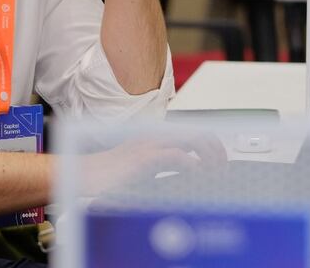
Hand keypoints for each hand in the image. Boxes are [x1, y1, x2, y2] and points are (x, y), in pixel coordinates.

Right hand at [80, 131, 227, 196]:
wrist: (86, 176)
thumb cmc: (113, 176)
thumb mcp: (147, 170)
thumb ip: (169, 168)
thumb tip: (194, 175)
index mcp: (159, 137)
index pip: (195, 133)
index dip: (214, 147)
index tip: (222, 164)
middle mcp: (157, 136)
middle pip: (199, 133)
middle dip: (217, 151)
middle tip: (224, 170)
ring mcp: (151, 145)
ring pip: (192, 140)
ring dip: (209, 157)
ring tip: (215, 173)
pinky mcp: (144, 159)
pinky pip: (176, 156)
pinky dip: (192, 165)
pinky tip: (197, 175)